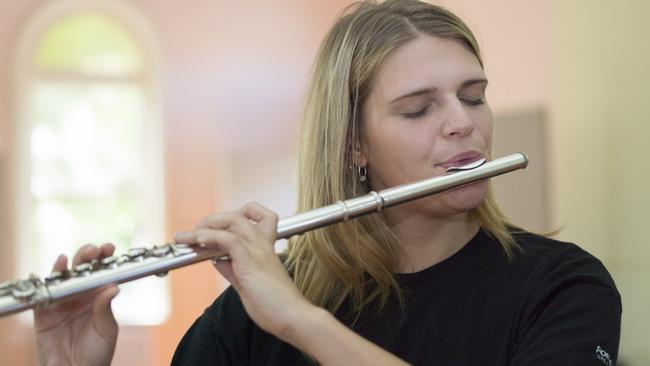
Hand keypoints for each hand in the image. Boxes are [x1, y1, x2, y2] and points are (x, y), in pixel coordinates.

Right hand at [34, 244, 119, 365]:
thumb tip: (113, 287)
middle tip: (95, 251)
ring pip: (64, 276)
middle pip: (82, 268)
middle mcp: (80, 295)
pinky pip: (45, 292)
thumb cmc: (96, 354)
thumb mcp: (106, 331)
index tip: (109, 248)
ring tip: (76, 257)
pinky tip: (57, 266)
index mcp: (98, 297)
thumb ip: (105, 309)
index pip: (101, 271)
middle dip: (88, 254)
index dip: (104, 257)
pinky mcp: (44, 312)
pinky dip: (49, 278)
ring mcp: (62, 302)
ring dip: (70, 263)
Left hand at [174, 203, 314, 341]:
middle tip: (193, 236)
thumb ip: (233, 269)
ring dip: (203, 226)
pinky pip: (227, 239)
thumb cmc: (275, 305)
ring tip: (185, 238)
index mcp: (265, 247)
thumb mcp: (247, 284)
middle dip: (211, 221)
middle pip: (236, 215)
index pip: (257, 217)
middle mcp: (262, 244)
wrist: (292, 317)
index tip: (217, 229)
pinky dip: (208, 237)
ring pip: (230, 220)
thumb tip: (218, 261)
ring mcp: (257, 249)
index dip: (238, 216)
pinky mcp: (250, 260)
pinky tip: (195, 242)